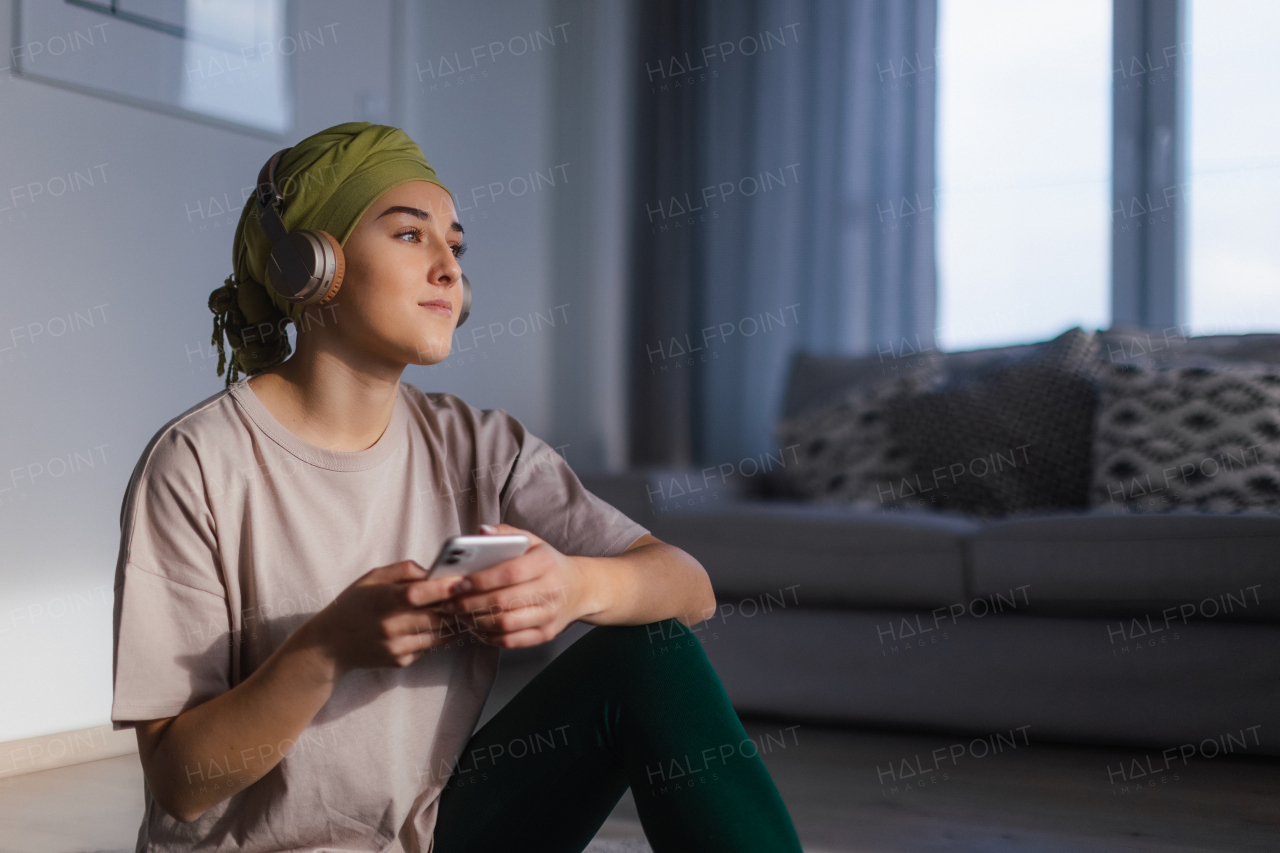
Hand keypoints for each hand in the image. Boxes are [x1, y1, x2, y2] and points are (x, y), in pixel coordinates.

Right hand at [307, 561, 469, 675]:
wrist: (331, 645)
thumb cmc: (354, 604)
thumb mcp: (371, 578)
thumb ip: (403, 570)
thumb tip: (433, 570)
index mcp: (380, 601)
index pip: (416, 594)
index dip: (442, 588)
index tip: (462, 580)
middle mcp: (388, 627)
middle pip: (435, 616)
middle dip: (458, 605)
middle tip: (474, 594)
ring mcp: (395, 647)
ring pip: (438, 634)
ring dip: (456, 621)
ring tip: (466, 608)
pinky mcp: (400, 661)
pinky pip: (429, 647)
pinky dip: (440, 635)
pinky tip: (444, 624)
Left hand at [440, 523, 597, 647]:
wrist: (580, 589)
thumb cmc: (549, 564)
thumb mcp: (534, 542)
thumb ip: (506, 534)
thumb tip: (481, 531)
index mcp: (546, 563)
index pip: (509, 573)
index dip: (480, 580)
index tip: (458, 583)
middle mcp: (551, 590)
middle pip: (503, 601)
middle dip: (470, 604)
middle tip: (449, 603)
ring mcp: (549, 615)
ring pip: (505, 624)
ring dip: (476, 621)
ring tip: (459, 615)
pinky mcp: (546, 634)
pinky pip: (512, 641)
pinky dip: (489, 637)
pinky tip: (476, 628)